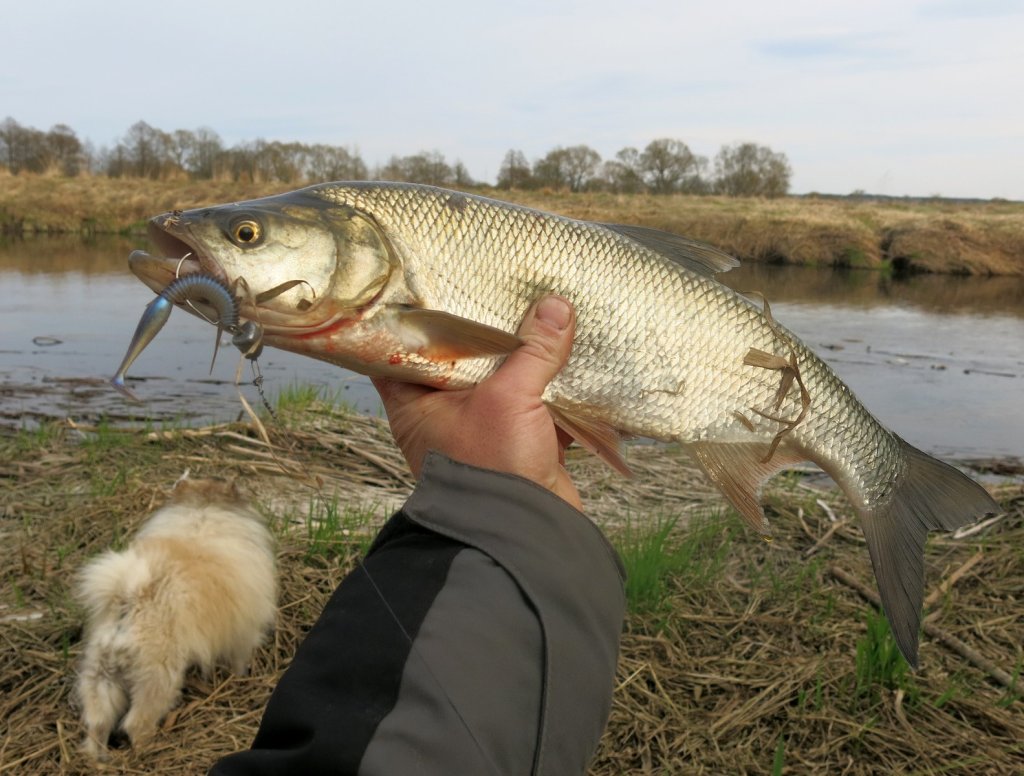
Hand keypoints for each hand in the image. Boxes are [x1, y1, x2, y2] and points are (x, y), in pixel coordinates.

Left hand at [372, 295, 581, 509]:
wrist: (529, 534)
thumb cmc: (495, 467)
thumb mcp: (509, 398)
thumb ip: (533, 350)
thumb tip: (556, 306)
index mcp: (416, 403)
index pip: (402, 349)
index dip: (416, 317)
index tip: (434, 282)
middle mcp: (441, 414)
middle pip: (460, 359)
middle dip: (487, 331)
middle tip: (499, 289)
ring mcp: (480, 430)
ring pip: (501, 380)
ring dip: (524, 357)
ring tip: (541, 315)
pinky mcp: (516, 443)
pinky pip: (533, 404)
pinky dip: (551, 388)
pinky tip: (570, 358)